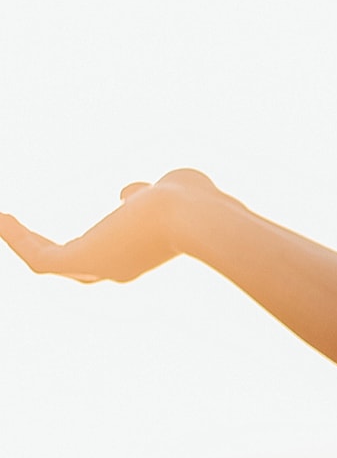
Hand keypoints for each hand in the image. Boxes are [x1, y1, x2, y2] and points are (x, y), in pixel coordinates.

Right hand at [0, 169, 218, 282]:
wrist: (196, 214)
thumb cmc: (194, 201)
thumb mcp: (168, 191)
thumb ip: (145, 194)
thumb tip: (127, 194)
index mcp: (140, 254)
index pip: (103, 256)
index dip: (83, 242)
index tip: (69, 228)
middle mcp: (119, 267)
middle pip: (73, 267)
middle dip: (40, 247)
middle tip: (14, 225)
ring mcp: (100, 267)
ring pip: (51, 262)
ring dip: (21, 241)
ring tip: (1, 220)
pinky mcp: (84, 260)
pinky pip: (40, 257)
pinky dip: (16, 239)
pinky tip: (1, 217)